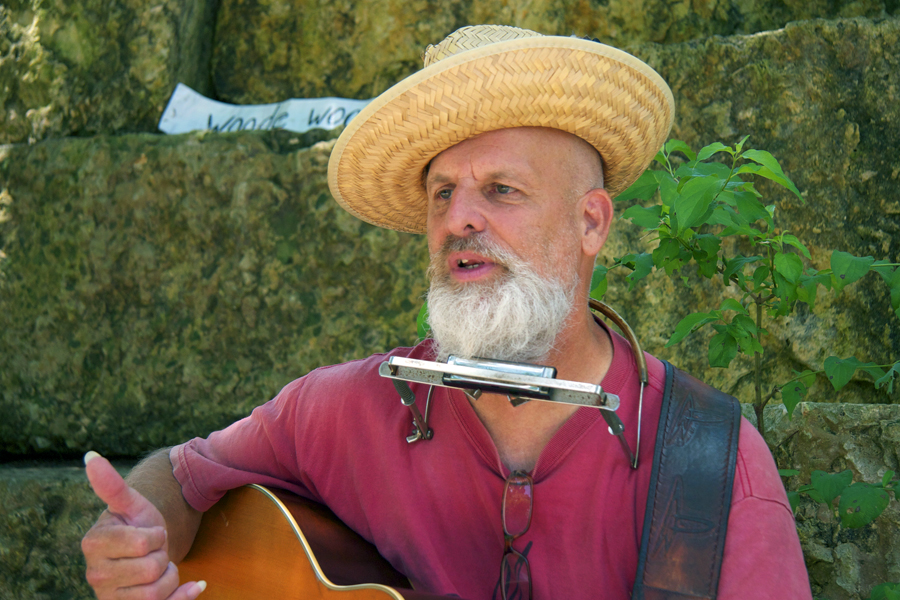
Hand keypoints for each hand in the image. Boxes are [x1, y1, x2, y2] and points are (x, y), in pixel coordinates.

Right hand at [81, 451, 205, 599]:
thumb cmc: (136, 524)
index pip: (145, 542)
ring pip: (156, 593)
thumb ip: (111, 484)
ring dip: (170, 576)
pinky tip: (192, 586)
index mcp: (93, 544)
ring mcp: (109, 597)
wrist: (142, 553)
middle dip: (163, 555)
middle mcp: (94, 574)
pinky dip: (182, 597)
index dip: (156, 535)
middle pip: (152, 568)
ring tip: (160, 566)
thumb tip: (91, 456)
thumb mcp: (130, 504)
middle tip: (154, 551)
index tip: (149, 533)